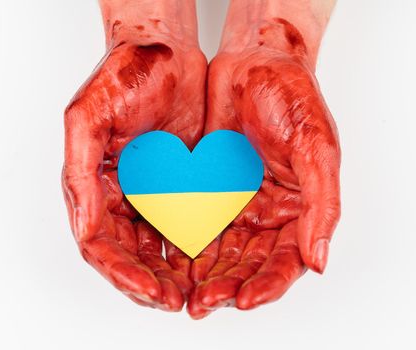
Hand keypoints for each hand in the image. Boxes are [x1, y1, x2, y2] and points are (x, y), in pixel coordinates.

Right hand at [62, 0, 205, 310]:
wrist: (165, 54)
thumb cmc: (123, 76)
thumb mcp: (87, 118)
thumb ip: (80, 174)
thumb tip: (85, 227)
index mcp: (94, 187)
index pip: (102, 246)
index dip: (123, 274)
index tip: (151, 290)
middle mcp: (121, 195)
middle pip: (131, 255)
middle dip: (150, 282)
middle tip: (176, 301)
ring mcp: (151, 192)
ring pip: (158, 247)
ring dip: (173, 272)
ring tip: (195, 291)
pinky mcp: (179, 184)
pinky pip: (185, 223)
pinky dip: (194, 247)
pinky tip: (209, 261)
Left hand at [188, 6, 339, 318]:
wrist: (255, 65)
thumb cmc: (292, 99)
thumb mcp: (317, 149)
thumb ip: (322, 205)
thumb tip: (319, 259)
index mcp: (298, 209)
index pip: (286, 261)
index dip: (268, 285)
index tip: (245, 299)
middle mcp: (266, 212)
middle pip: (248, 264)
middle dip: (227, 286)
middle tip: (204, 303)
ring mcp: (235, 202)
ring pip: (220, 252)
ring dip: (204, 274)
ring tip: (184, 291)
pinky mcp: (208, 189)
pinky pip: (196, 223)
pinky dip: (186, 245)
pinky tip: (172, 259)